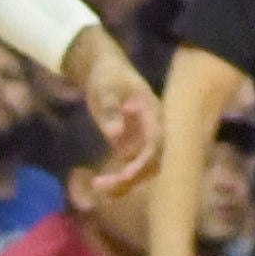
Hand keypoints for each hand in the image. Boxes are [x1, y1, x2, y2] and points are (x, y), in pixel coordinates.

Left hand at [73, 36, 160, 189]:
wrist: (103, 70)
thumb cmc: (108, 75)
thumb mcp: (106, 87)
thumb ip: (111, 109)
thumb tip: (115, 135)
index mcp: (153, 112)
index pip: (157, 141)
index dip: (145, 160)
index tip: (125, 174)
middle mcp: (151, 128)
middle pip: (153, 160)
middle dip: (133, 176)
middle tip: (104, 184)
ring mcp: (141, 137)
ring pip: (142, 168)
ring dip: (124, 182)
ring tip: (97, 185)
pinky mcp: (129, 144)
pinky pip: (129, 167)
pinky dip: (117, 179)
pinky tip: (97, 183)